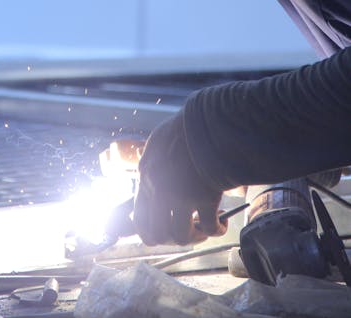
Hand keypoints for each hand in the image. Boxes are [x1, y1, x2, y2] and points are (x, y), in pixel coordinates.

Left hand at [133, 112, 226, 245]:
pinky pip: (209, 227)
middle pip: (158, 234)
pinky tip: (221, 224)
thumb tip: (150, 186)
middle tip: (184, 232)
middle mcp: (159, 190)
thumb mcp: (157, 145)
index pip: (139, 219)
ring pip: (181, 236)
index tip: (163, 233)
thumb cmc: (185, 129)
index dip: (151, 233)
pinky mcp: (205, 196)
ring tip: (203, 229)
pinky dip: (216, 230)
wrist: (208, 121)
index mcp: (146, 176)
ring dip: (194, 237)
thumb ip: (152, 168)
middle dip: (172, 239)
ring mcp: (182, 195)